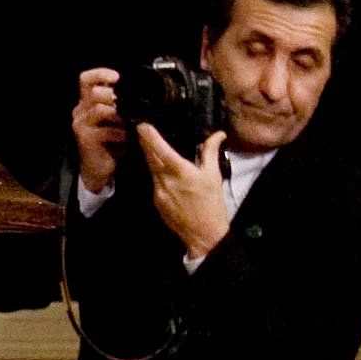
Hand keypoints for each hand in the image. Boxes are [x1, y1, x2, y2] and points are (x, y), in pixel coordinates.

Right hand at [71, 66, 125, 193]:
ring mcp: (81, 125)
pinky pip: (106, 130)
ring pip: (100, 109)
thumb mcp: (114, 120)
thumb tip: (139, 95)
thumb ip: (119, 106)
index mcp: (86, 103)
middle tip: (127, 107)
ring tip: (129, 125)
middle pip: (95, 92)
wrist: (97, 168)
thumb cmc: (109, 142)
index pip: (85, 79)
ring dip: (120, 116)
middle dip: (114, 97)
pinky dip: (120, 134)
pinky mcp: (85, 138)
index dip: (100, 73)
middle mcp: (80, 111)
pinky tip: (125, 140)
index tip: (117, 77)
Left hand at [138, 122, 230, 259]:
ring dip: (151, 158)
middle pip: (150, 157)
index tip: (142, 125)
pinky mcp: (156, 201)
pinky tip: (162, 171)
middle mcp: (164, 180)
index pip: (159, 149)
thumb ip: (211, 152)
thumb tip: (218, 134)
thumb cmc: (211, 203)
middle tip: (142, 130)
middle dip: (146, 143)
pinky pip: (154, 182)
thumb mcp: (213, 176)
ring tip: (151, 146)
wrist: (204, 234)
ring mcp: (158, 192)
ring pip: (151, 169)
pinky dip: (157, 174)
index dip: (149, 136)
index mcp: (179, 171)